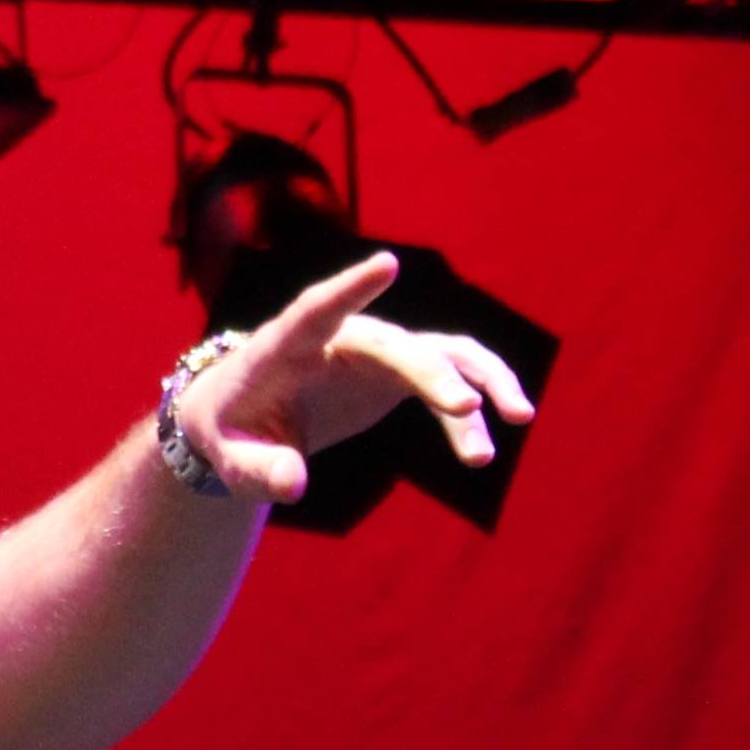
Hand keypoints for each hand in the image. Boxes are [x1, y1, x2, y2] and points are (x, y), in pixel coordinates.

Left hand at [177, 250, 538, 504]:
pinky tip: (481, 452)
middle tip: (466, 408)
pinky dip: (468, 414)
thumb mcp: (230, 460)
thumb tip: (293, 483)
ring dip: (480, 379)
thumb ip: (257, 469)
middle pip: (394, 346)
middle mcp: (340, 339)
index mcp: (285, 346)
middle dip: (431, 372)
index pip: (315, 310)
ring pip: (439, 353)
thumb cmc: (229, 432)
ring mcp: (376, 352)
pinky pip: (445, 384)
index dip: (350, 289)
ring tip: (520, 417)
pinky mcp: (397, 373)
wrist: (243, 419)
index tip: (386, 265)